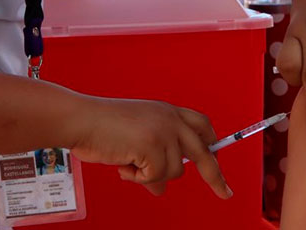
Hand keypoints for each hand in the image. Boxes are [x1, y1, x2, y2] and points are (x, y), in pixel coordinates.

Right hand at [67, 96, 231, 198]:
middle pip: (204, 151)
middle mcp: (170, 119)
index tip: (218, 159)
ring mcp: (164, 131)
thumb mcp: (134, 144)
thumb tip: (160, 188)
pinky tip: (124, 164)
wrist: (81, 120)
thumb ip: (152, 161)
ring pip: (174, 171)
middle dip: (215, 176)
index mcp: (167, 112)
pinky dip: (138, 177)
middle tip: (225, 192)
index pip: (201, 125)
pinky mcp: (154, 146)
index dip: (211, 144)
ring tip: (128, 162)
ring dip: (149, 175)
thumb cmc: (100, 128)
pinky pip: (156, 177)